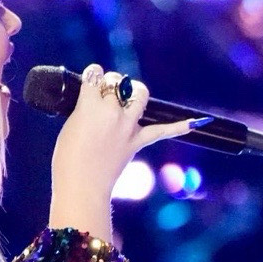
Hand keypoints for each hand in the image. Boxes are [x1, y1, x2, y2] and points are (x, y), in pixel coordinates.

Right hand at [48, 66, 196, 233]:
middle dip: (112, 83)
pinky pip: (161, 131)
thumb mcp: (70, 126)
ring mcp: (127, 126)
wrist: (82, 186)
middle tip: (106, 93)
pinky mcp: (137, 142)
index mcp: (90, 105)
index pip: (94, 75)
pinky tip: (196, 123)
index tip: (91, 81)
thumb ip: (84, 111)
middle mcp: (111, 111)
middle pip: (118, 82)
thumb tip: (95, 106)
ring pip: (140, 95)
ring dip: (136, 91)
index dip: (93, 76)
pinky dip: (179, 127)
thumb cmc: (67, 159)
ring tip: (130, 96)